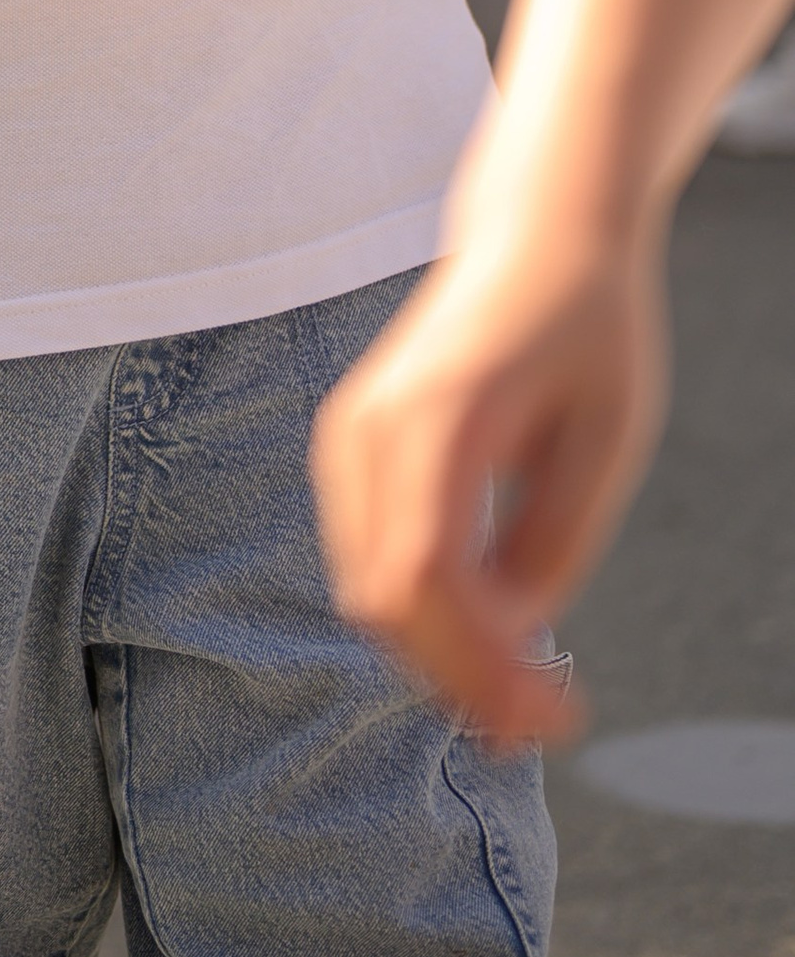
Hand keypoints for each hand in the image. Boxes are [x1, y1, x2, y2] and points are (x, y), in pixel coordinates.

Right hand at [311, 225, 667, 748]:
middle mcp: (368, 427)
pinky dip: (419, 615)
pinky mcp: (352, 447)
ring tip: (526, 691)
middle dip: (462, 680)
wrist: (538, 235)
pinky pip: (368, 560)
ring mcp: (348, 436)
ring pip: (367, 590)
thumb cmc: (587, 324)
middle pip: (385, 600)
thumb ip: (556, 544)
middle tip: (547, 721)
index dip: (482, 667)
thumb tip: (514, 637)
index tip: (555, 715)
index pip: (426, 578)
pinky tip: (487, 637)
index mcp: (434, 416)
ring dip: (438, 655)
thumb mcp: (609, 438)